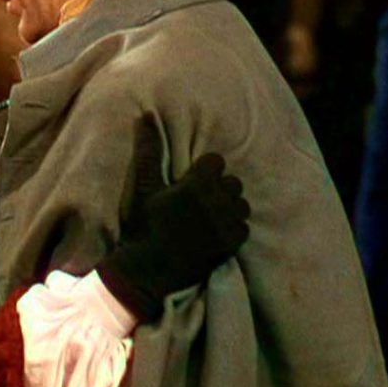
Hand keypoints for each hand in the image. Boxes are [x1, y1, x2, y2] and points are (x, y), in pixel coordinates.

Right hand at [96, 115, 249, 320]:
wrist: (149, 270)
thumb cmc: (144, 224)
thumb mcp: (144, 186)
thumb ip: (149, 150)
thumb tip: (146, 115)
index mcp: (196, 185)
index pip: (216, 161)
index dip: (202, 170)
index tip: (188, 182)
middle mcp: (216, 203)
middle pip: (232, 182)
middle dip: (217, 187)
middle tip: (196, 198)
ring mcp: (226, 225)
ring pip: (240, 204)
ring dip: (228, 206)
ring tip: (207, 214)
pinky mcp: (232, 245)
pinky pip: (243, 226)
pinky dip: (232, 227)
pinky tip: (214, 232)